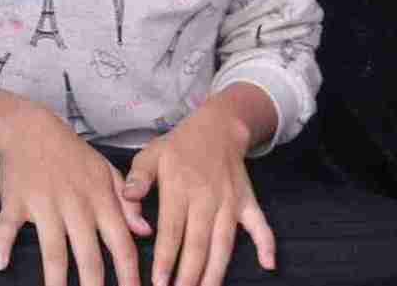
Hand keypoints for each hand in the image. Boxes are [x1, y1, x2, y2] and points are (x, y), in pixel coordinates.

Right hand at [0, 103, 143, 285]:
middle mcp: (75, 205)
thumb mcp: (108, 171)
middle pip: (88, 256)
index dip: (130, 275)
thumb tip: (146, 233)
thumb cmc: (72, 154)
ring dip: (55, 279)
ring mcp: (44, 203)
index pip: (121, 244)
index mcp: (100, 200)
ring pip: (52, 249)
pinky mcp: (15, 200)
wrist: (30, 128)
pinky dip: (2, 244)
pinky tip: (0, 264)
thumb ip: (129, 203)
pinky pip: (8, 226)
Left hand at [122, 104, 273, 285]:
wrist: (217, 126)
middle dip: (189, 274)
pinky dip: (266, 243)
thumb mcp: (151, 154)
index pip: (172, 230)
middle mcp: (206, 198)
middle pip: (198, 244)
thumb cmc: (179, 145)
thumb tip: (127, 197)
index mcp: (179, 188)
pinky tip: (268, 264)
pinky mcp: (247, 201)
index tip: (160, 282)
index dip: (166, 258)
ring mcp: (229, 201)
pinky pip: (260, 224)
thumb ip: (138, 177)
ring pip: (224, 243)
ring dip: (216, 271)